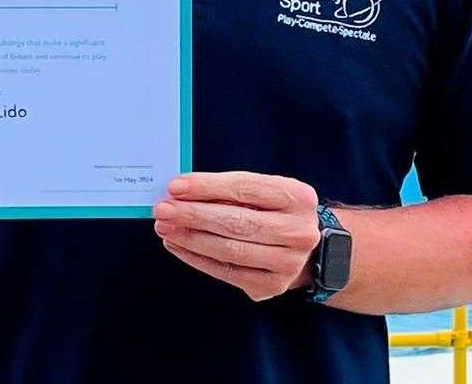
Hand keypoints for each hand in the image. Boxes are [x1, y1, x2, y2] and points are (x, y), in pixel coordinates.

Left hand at [153, 171, 320, 300]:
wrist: (308, 252)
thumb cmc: (275, 213)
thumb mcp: (265, 192)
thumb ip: (229, 190)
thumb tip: (181, 192)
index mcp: (298, 197)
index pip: (245, 188)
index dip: (207, 187)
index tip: (175, 186)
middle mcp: (298, 231)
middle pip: (236, 222)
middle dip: (193, 214)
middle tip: (162, 209)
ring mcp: (288, 263)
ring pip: (229, 250)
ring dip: (190, 238)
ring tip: (165, 227)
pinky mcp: (271, 285)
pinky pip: (226, 272)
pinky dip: (197, 258)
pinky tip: (178, 245)